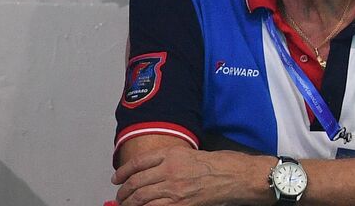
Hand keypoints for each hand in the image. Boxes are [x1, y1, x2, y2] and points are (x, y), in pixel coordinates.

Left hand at [112, 146, 265, 205]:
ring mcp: (174, 188)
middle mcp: (169, 169)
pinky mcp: (180, 204)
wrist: (237, 176)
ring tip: (127, 205)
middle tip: (120, 197)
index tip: (117, 179)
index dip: (123, 172)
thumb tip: (154, 172)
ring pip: (140, 197)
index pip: (138, 163)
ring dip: (129, 203)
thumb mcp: (193, 154)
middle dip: (124, 192)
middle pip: (136, 182)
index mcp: (172, 154)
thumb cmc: (221, 164)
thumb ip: (172, 160)